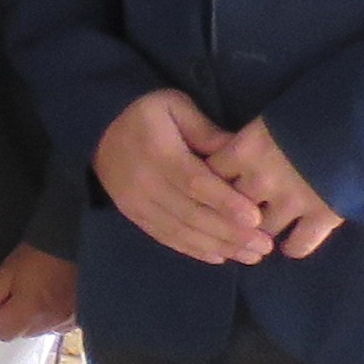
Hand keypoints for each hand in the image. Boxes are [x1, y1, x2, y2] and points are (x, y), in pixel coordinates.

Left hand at [0, 244, 78, 340]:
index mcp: (31, 312)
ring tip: (44, 286)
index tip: (4, 295)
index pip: (3, 332)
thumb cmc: (48, 247)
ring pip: (46, 327)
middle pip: (25, 332)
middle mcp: (52, 322)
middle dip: (20, 315)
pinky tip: (62, 289)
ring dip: (41, 314)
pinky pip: (66, 321)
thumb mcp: (12, 264)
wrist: (86, 235)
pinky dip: (60, 310)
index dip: (0, 314)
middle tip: (24, 286)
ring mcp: (72, 319)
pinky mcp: (87, 313)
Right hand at [95, 88, 272, 264]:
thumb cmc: (145, 113)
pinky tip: (220, 257)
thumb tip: (238, 152)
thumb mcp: (175, 106)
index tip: (255, 218)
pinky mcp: (134, 215)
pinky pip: (165, 237)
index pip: (195, 184)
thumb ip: (205, 130)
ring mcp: (137, 203)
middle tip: (264, 246)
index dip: (225, 203)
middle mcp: (145, 183)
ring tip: (251, 257)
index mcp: (158, 153)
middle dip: (230, 233)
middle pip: (192, 214)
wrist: (99, 129)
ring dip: (218, 246)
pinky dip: (193, 250)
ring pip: (181, 231)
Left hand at [206, 119, 346, 258]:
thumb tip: (237, 146)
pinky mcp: (322, 217)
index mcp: (245, 149)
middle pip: (231, 208)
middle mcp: (261, 180)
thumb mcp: (278, 112)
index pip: (210, 175)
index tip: (217, 185)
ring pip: (262, 230)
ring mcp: (292, 202)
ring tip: (265, 233)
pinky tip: (293, 243)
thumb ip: (255, 135)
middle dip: (234, 211)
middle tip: (239, 215)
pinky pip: (298, 245)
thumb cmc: (322, 101)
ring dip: (262, 232)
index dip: (212, 181)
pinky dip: (294, 246)